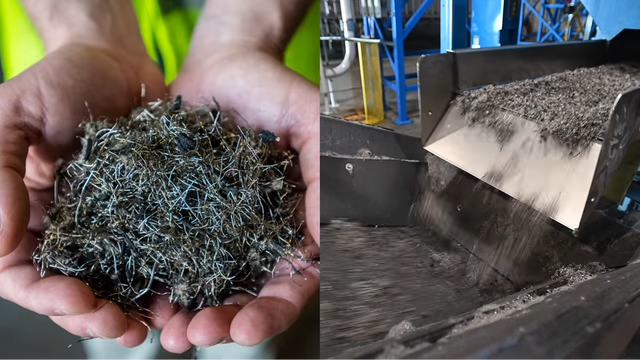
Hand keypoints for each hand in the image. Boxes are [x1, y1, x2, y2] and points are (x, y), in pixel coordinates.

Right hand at [0, 43, 166, 346]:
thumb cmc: (58, 80)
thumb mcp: (14, 115)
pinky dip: (163, 280)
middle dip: (92, 314)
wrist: (117, 61)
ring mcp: (109, 226)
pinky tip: (181, 294)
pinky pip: (154, 256)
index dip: (45, 297)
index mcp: (23, 215)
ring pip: (113, 283)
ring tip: (153, 326)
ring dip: (129, 310)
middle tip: (122, 327)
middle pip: (70, 290)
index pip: (21, 273)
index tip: (78, 300)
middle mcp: (66, 229)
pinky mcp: (149, 216)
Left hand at [162, 48, 319, 351]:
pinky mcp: (176, 219)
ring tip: (168, 332)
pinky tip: (144, 303)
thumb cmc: (273, 91)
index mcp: (293, 225)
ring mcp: (214, 232)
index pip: (292, 282)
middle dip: (224, 322)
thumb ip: (323, 174)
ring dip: (188, 317)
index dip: (273, 309)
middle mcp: (254, 238)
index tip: (248, 327)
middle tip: (196, 335)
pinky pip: (166, 259)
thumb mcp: (309, 122)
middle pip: (246, 296)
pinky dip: (157, 287)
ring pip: (205, 288)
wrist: (222, 66)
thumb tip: (319, 243)